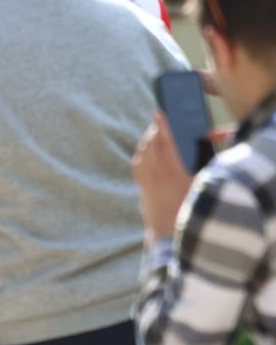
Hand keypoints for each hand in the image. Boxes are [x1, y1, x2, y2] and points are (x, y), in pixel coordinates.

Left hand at [133, 112, 194, 243]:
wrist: (169, 233)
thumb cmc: (192, 207)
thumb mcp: (202, 183)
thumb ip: (201, 162)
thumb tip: (207, 141)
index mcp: (176, 173)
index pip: (166, 142)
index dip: (162, 125)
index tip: (159, 112)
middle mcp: (158, 175)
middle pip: (152, 144)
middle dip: (156, 129)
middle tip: (161, 119)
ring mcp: (146, 180)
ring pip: (143, 152)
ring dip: (148, 139)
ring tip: (156, 131)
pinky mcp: (140, 186)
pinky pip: (138, 162)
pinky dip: (143, 152)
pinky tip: (148, 148)